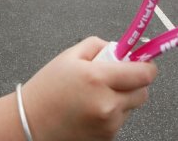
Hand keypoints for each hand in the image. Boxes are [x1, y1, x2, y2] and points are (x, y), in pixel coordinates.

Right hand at [21, 37, 156, 140]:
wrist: (30, 123)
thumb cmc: (47, 89)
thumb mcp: (69, 56)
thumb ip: (99, 46)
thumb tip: (122, 48)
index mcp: (98, 78)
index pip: (143, 73)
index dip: (147, 66)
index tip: (143, 61)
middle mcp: (107, 104)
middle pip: (142, 92)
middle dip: (134, 82)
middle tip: (115, 78)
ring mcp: (108, 124)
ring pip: (130, 107)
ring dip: (121, 99)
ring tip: (95, 96)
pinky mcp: (106, 138)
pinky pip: (119, 121)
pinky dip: (111, 114)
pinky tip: (90, 110)